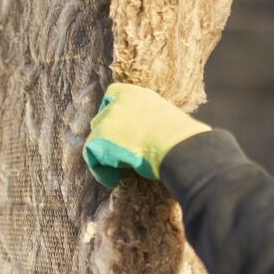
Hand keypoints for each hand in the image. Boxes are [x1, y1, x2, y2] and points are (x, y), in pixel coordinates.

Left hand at [83, 83, 210, 187]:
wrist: (180, 147)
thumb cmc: (182, 140)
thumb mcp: (165, 122)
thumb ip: (150, 122)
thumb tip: (150, 138)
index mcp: (137, 94)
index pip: (113, 94)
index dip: (111, 111)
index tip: (119, 129)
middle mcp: (119, 103)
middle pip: (101, 119)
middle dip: (107, 137)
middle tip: (120, 156)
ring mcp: (108, 119)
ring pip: (95, 139)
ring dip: (105, 155)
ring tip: (120, 171)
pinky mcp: (100, 138)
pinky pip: (92, 157)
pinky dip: (101, 171)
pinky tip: (115, 180)